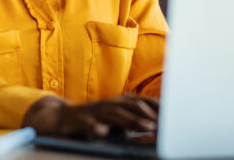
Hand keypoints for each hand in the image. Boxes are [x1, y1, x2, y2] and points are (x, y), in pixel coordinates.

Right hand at [22, 94, 158, 138]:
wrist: (60, 118)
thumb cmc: (92, 120)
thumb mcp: (114, 120)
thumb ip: (132, 121)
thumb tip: (155, 127)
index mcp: (117, 102)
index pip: (141, 101)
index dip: (156, 107)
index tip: (173, 115)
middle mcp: (107, 104)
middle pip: (131, 106)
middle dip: (149, 114)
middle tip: (165, 124)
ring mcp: (93, 111)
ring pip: (114, 114)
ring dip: (131, 120)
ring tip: (146, 128)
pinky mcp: (79, 120)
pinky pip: (87, 124)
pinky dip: (95, 127)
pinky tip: (103, 132)